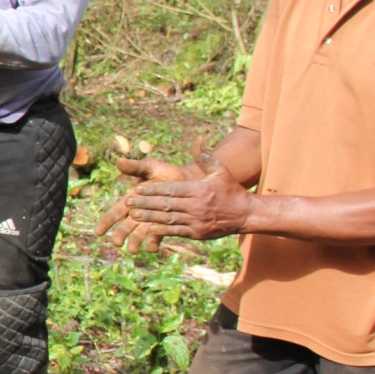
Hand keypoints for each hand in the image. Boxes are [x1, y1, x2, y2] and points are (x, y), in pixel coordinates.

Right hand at [96, 156, 196, 253]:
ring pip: (138, 234)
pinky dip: (153, 242)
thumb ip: (135, 167)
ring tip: (133, 250)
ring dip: (134, 242)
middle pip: (124, 227)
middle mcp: (138, 213)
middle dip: (119, 235)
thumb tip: (118, 161)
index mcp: (131, 200)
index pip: (115, 213)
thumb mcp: (150, 167)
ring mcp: (151, 220)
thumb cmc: (165, 173)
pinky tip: (152, 248)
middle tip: (116, 243)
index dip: (106, 222)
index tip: (98, 232)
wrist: (187, 180)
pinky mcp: (164, 225)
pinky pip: (157, 236)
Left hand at [124, 153, 251, 242]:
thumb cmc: (230, 190)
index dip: (153, 190)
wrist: (245, 214)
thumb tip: (198, 140)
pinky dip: (162, 231)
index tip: (137, 189)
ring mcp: (197, 221)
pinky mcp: (197, 233)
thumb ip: (206, 157)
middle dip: (145, 203)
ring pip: (168, 219)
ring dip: (149, 217)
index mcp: (199, 189)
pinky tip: (149, 228)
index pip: (171, 189)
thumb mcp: (220, 171)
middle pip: (166, 204)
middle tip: (128, 202)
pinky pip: (176, 231)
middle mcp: (196, 205)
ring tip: (133, 215)